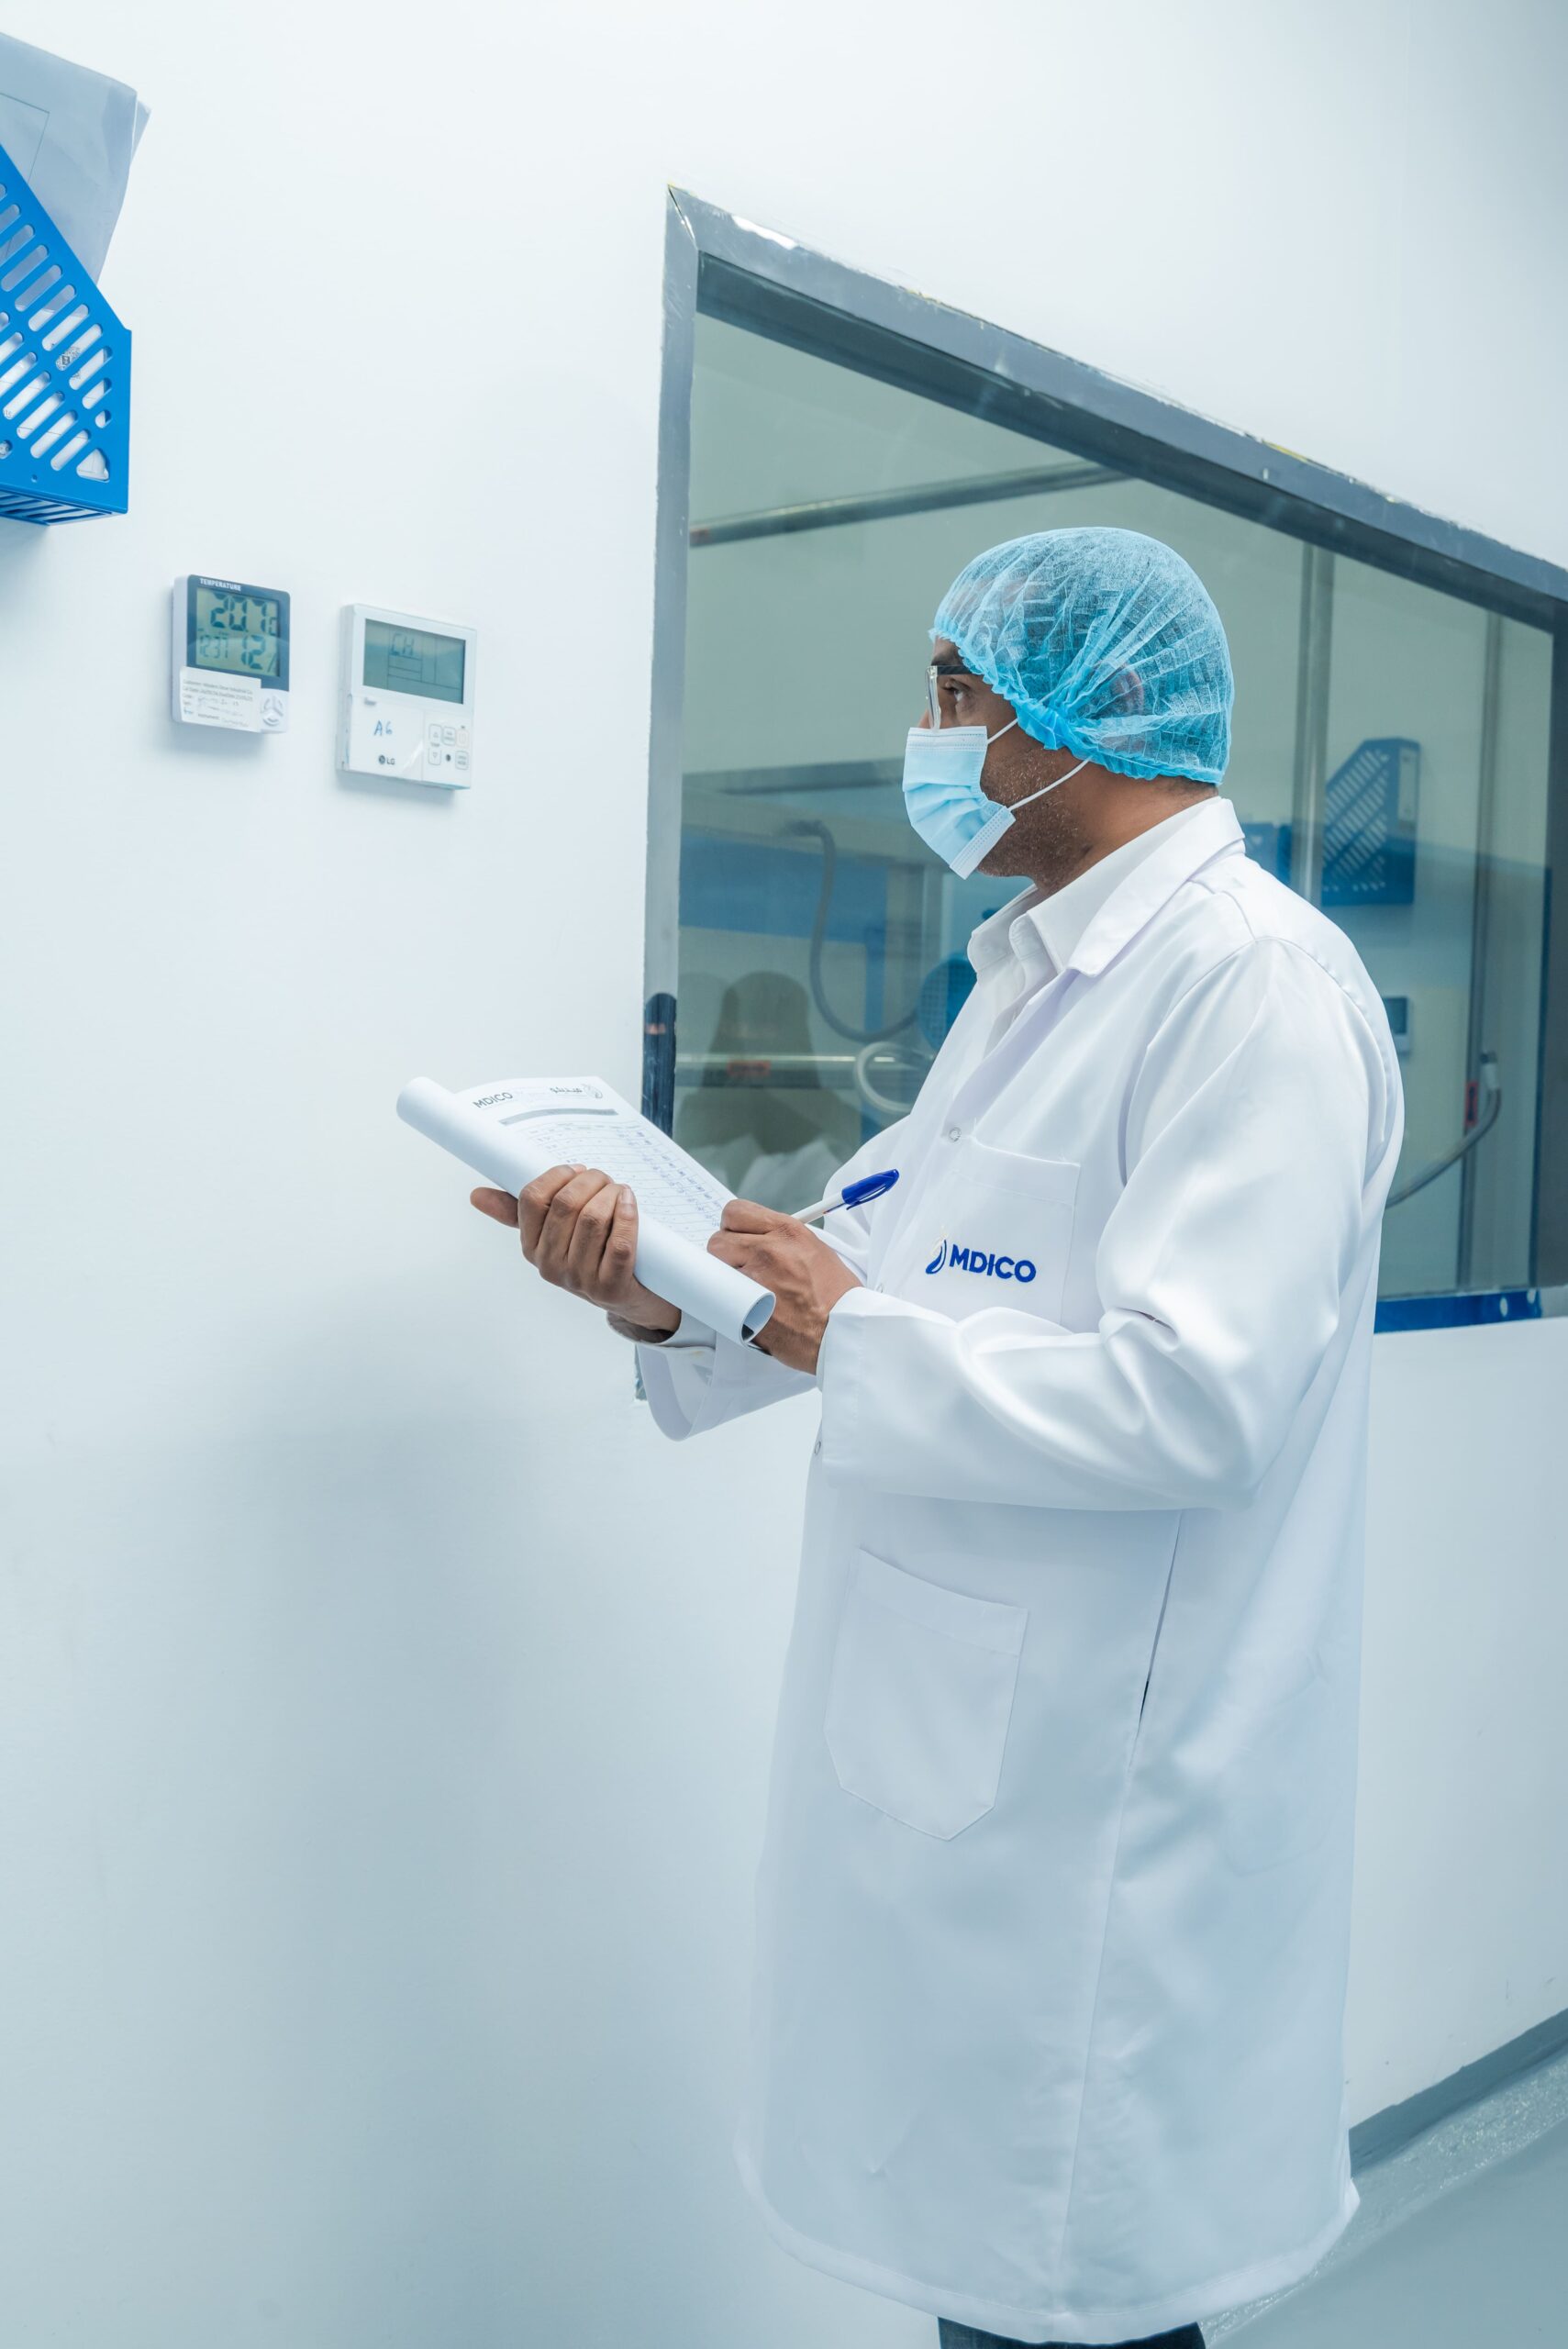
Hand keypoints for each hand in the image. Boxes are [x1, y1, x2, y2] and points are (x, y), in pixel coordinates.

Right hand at [471, 1165, 680, 1338]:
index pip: (532, 1198)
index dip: (558, 1175)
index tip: (576, 1171)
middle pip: (567, 1204)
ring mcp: (580, 1280)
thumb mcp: (552, 1235)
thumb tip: (476, 1195)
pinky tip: (628, 1202)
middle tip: (604, 1179)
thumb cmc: (589, 1255)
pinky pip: (619, 1243)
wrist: (627, 1295)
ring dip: (611, 1194)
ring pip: (594, 1218)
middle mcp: (551, 1266)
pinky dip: (627, 1216)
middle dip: (590, 1180)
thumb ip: (517, 1213)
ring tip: (618, 1191)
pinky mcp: (611, 1288)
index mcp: (531, 1247)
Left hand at [707, 1200, 861, 1372]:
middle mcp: (769, 1250)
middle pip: (718, 1241)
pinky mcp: (746, 1306)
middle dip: (725, 1255)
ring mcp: (756, 1278)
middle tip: (740, 1268)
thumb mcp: (817, 1251)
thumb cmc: (837, 1296)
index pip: (736, 1212)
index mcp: (787, 1231)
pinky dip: (729, 1303)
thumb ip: (783, 1240)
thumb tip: (758, 1238)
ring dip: (726, 1280)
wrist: (843, 1330)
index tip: (736, 1238)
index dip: (731, 1227)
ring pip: (716, 1270)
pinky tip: (747, 1308)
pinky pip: (722, 1298)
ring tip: (745, 1291)